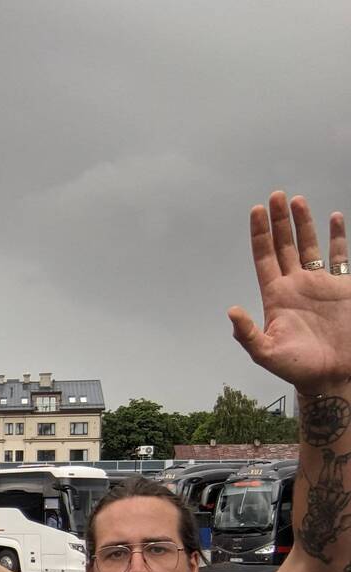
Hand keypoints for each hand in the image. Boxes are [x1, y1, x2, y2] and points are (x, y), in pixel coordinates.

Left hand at [229, 191, 350, 394]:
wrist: (331, 376)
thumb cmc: (297, 368)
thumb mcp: (266, 353)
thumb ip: (247, 334)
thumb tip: (231, 311)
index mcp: (276, 296)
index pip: (264, 257)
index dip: (259, 234)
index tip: (256, 210)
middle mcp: (295, 285)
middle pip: (284, 245)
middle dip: (279, 221)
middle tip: (276, 195)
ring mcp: (319, 285)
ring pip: (310, 246)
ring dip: (304, 223)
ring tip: (298, 200)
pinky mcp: (342, 288)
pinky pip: (339, 257)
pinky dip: (337, 238)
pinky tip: (334, 217)